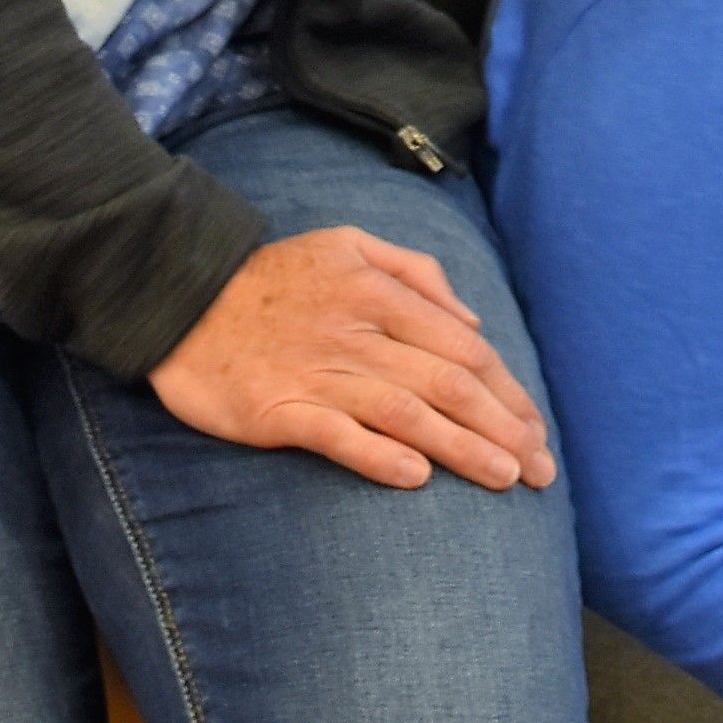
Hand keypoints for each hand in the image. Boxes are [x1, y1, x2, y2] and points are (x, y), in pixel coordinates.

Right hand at [148, 225, 556, 492]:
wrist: (182, 297)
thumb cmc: (276, 277)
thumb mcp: (347, 244)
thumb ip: (415, 272)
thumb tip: (471, 319)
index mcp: (378, 292)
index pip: (462, 347)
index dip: (506, 390)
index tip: (536, 429)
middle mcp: (356, 332)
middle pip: (446, 383)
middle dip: (502, 428)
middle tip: (540, 470)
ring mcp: (317, 372)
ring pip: (405, 412)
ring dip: (461, 448)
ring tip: (504, 479)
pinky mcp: (277, 409)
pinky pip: (336, 435)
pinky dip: (378, 455)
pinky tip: (416, 478)